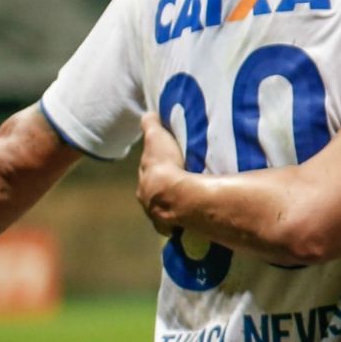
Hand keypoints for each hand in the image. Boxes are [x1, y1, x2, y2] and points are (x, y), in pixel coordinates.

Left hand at [135, 113, 185, 234]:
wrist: (176, 194)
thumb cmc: (165, 165)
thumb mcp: (157, 137)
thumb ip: (151, 126)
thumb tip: (147, 114)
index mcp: (144, 181)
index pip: (148, 174)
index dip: (155, 169)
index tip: (163, 166)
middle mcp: (149, 201)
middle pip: (156, 194)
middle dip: (164, 189)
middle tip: (177, 183)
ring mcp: (162, 217)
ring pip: (167, 210)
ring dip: (175, 205)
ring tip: (189, 200)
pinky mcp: (177, 227)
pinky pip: (181, 224)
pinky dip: (186, 220)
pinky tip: (195, 219)